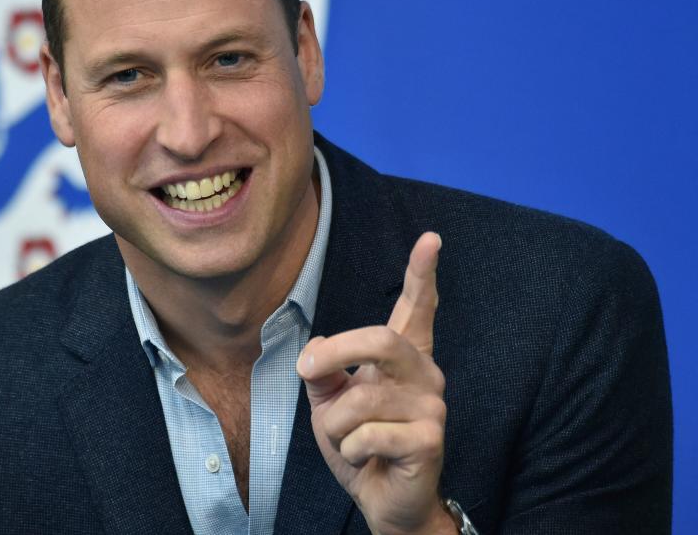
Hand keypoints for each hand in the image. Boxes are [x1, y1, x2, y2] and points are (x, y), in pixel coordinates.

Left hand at [297, 232, 452, 534]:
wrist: (382, 501)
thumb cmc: (359, 444)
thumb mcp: (330, 402)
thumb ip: (323, 371)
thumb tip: (316, 348)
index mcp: (404, 358)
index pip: (418, 308)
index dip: (422, 273)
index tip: (431, 238)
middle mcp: (425, 374)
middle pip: (381, 339)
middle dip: (336, 352)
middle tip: (307, 369)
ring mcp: (432, 406)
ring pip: (358, 398)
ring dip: (334, 426)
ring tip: (349, 441)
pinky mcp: (430, 439)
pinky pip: (365, 434)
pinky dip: (349, 451)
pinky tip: (368, 460)